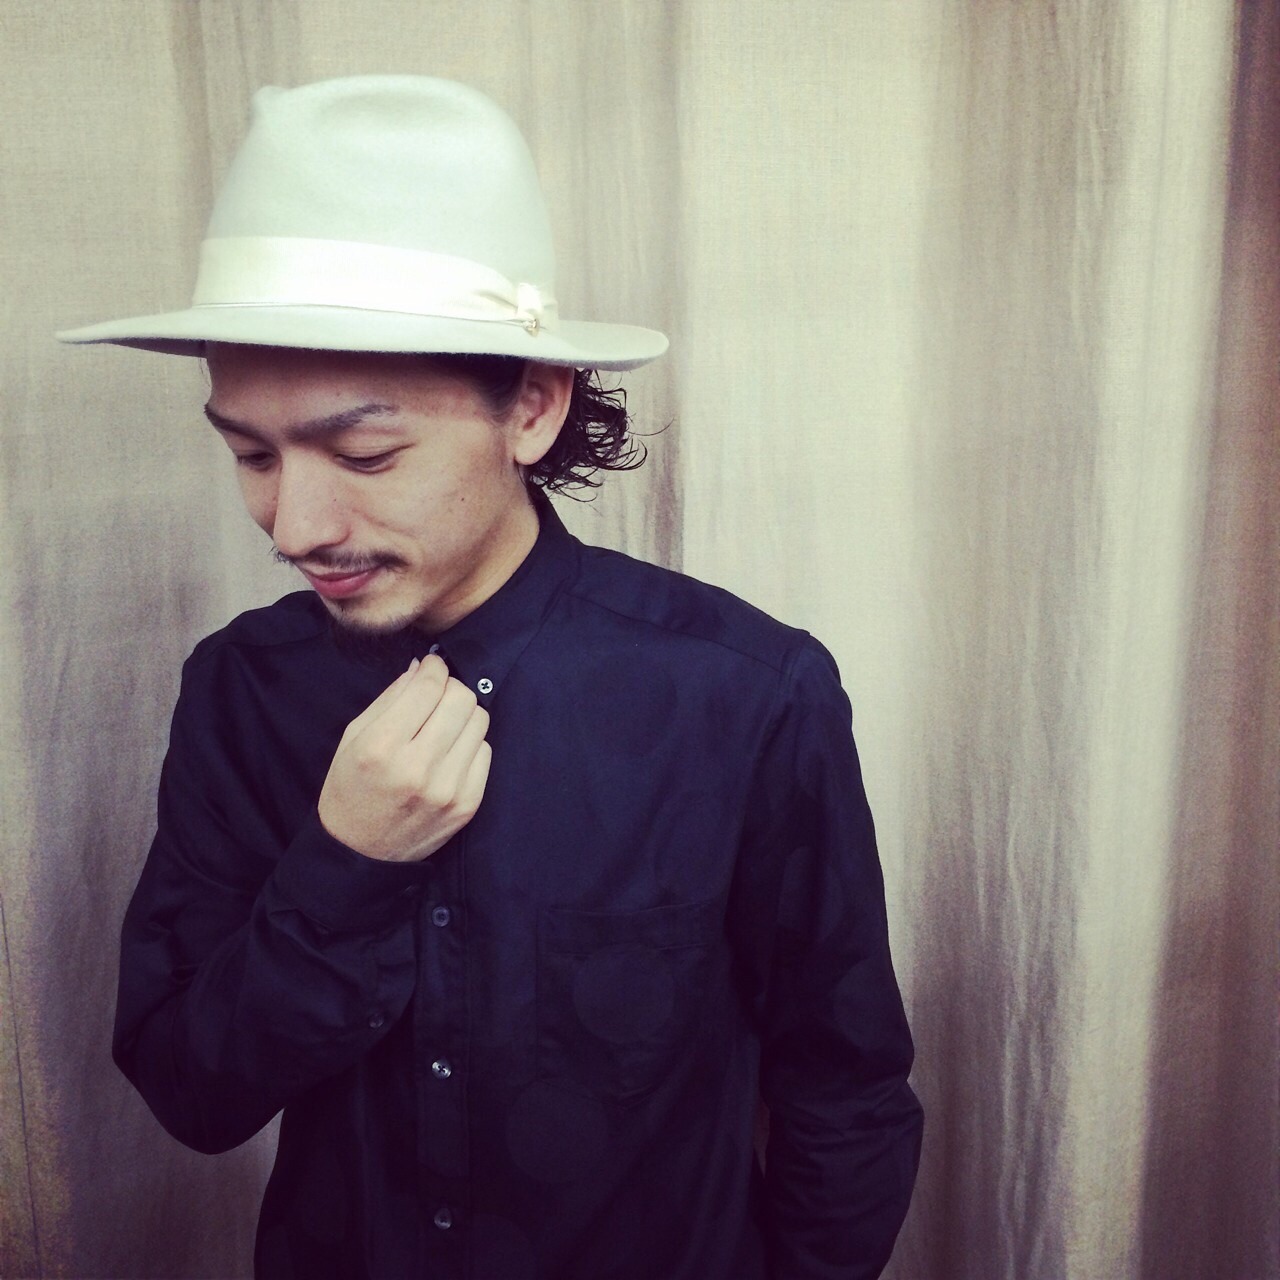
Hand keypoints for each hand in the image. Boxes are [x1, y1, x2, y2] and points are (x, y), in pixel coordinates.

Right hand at [318, 655, 491, 861]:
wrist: (360, 854)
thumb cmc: (351, 789)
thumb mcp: (353, 738)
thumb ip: (390, 698)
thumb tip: (424, 668)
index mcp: (382, 747)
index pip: (428, 687)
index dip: (434, 668)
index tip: (433, 666)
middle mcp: (418, 768)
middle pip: (462, 699)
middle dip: (450, 688)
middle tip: (437, 696)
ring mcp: (448, 789)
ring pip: (479, 721)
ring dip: (462, 715)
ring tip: (442, 726)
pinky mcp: (467, 804)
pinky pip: (485, 751)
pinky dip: (469, 744)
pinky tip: (449, 753)